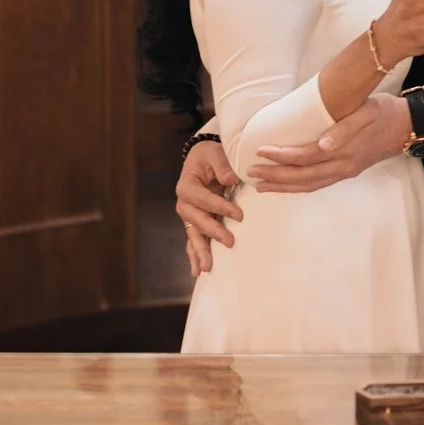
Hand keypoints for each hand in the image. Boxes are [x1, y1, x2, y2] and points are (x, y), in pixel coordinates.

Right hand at [176, 140, 241, 274]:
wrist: (202, 159)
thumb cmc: (209, 156)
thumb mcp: (215, 153)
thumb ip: (222, 165)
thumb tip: (230, 179)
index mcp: (187, 185)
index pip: (203, 199)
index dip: (220, 207)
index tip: (239, 215)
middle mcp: (184, 203)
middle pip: (196, 220)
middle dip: (212, 232)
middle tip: (230, 242)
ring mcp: (188, 215)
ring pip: (192, 235)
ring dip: (199, 251)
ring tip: (206, 268)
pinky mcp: (194, 223)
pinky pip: (193, 241)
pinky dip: (194, 255)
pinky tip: (196, 272)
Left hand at [249, 93, 410, 192]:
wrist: (407, 126)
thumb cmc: (384, 113)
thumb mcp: (366, 111)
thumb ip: (345, 128)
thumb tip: (324, 144)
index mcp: (344, 151)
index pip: (305, 156)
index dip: (281, 156)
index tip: (260, 151)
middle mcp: (342, 166)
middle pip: (302, 176)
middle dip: (274, 176)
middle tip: (250, 172)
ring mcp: (344, 172)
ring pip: (308, 185)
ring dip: (283, 186)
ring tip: (261, 185)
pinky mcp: (347, 172)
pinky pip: (317, 184)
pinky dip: (298, 187)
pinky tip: (286, 185)